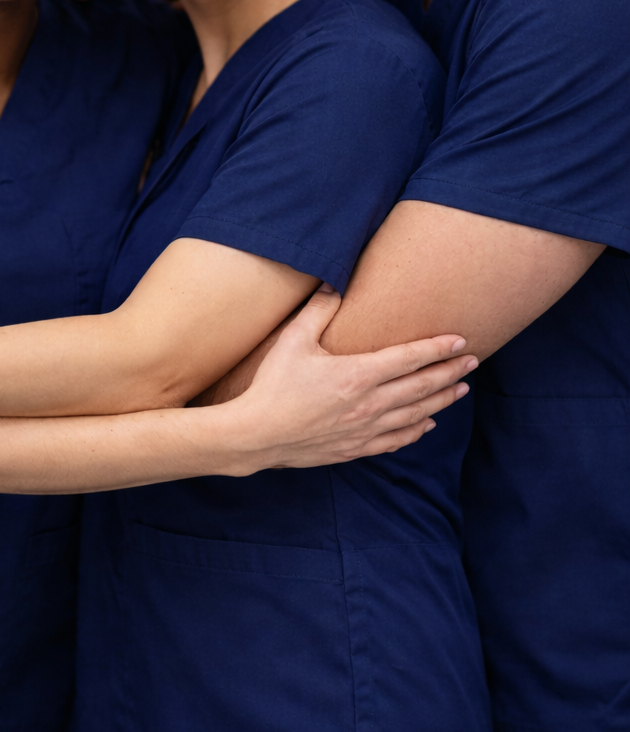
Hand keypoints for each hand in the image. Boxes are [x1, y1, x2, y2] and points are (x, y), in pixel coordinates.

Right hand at [227, 285, 476, 470]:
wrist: (257, 435)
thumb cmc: (273, 386)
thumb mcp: (293, 340)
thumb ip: (318, 310)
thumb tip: (336, 283)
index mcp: (358, 374)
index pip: (410, 358)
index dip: (438, 348)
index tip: (460, 341)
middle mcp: (369, 403)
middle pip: (421, 386)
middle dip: (450, 372)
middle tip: (473, 363)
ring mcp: (364, 429)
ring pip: (415, 414)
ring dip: (441, 401)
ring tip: (461, 390)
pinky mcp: (355, 448)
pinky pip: (396, 440)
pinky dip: (416, 431)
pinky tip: (427, 424)